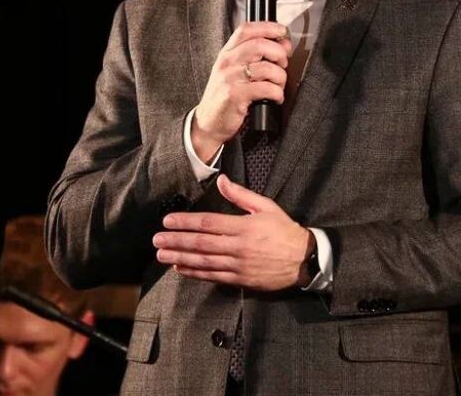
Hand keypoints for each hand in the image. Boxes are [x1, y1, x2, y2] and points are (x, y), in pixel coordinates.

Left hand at [154, 175, 314, 290]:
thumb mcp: (265, 206)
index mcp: (243, 226)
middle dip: (176, 240)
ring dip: (180, 257)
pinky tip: (181, 268)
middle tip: (157, 240)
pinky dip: (195, 272)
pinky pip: (213, 276)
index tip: (168, 221)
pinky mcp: (241, 279)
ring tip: (162, 255)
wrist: (304, 259)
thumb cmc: (285, 231)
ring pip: (203, 261)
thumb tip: (221, 180)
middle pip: (201, 243)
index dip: (185, 222)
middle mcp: (238, 246)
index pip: (208, 223)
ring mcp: (238, 265)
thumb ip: (240, 194)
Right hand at [192, 22, 291, 162]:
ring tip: (279, 85)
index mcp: (227, 53)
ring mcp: (230, 78)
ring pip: (267, 68)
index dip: (268, 27)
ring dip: (281, 77)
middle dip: (279, 53)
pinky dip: (277, 93)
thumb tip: (283, 44)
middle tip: (283, 63)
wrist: (208, 122)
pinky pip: (267, 88)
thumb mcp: (234, 71)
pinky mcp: (236, 95)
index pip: (246, 29)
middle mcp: (227, 62)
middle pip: (260, 45)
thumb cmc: (225, 96)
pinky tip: (275, 98)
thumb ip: (255, 56)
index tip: (282, 32)